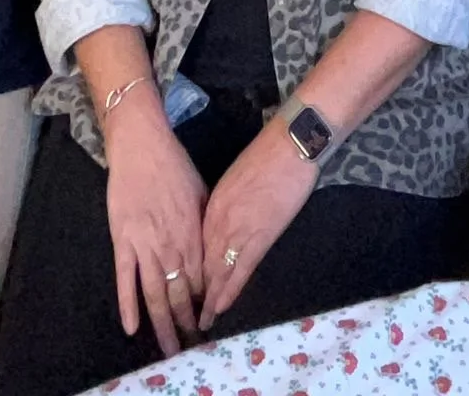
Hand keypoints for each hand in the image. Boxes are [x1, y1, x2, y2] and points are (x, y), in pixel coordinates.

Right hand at [104, 103, 208, 356]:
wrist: (142, 146)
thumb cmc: (174, 165)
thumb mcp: (201, 194)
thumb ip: (205, 226)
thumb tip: (211, 250)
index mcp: (193, 233)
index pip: (202, 279)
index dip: (204, 303)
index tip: (207, 322)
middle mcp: (171, 245)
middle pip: (181, 293)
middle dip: (186, 322)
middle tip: (191, 347)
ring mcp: (145, 245)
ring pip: (155, 294)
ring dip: (163, 323)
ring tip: (169, 348)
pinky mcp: (122, 240)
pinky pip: (125, 279)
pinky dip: (128, 304)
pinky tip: (132, 328)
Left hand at [199, 120, 318, 329]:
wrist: (288, 146)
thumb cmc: (265, 156)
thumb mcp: (234, 180)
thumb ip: (223, 206)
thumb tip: (218, 225)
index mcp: (212, 205)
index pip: (194, 246)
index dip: (188, 269)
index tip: (181, 288)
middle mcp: (219, 221)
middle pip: (201, 262)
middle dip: (192, 290)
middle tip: (183, 314)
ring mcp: (238, 230)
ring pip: (217, 270)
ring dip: (207, 298)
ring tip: (198, 321)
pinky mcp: (260, 237)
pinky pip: (241, 270)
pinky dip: (229, 290)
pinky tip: (220, 307)